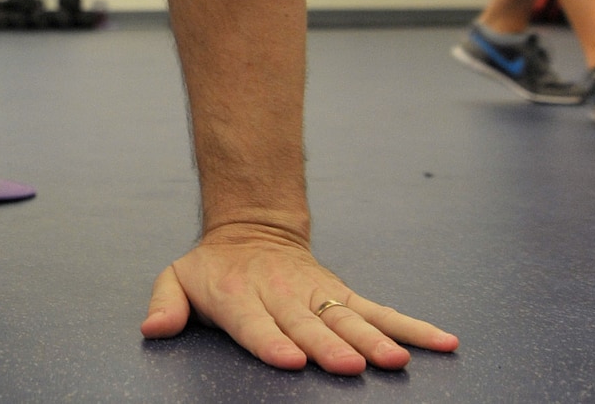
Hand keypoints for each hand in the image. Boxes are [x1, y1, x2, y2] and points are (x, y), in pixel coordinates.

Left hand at [141, 223, 457, 374]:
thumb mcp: (177, 277)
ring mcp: (319, 296)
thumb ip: (165, 303)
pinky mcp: (344, 296)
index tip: (290, 359)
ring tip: (395, 362)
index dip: (273, 342)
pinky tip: (443, 343)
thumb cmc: (213, 269)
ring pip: (350, 319)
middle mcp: (285, 297)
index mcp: (241, 298)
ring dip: (374, 340)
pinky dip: (413, 328)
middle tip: (348, 366)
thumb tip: (151, 329)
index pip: (257, 325)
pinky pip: (382, 312)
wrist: (251, 228)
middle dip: (329, 346)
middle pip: (309, 325)